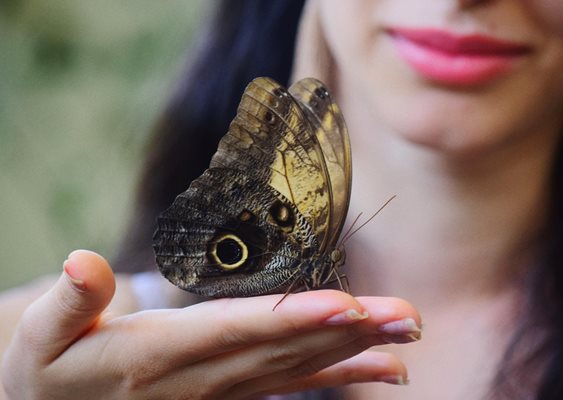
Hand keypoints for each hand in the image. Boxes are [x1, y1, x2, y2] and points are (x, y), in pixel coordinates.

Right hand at [1, 250, 420, 398]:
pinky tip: (383, 368)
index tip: (342, 305)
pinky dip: (341, 375)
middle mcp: (202, 376)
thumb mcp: (42, 334)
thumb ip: (68, 302)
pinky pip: (295, 385)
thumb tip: (81, 262)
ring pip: (299, 368)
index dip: (288, 319)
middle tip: (406, 315)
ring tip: (407, 336)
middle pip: (285, 349)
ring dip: (357, 351)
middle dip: (348, 332)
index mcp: (157, 355)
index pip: (234, 333)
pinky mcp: (234, 393)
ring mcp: (223, 390)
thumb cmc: (52, 368)